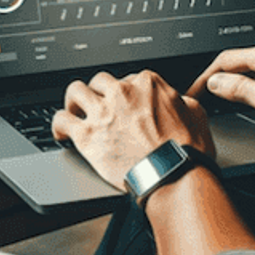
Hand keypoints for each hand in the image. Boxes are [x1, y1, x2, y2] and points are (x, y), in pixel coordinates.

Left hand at [52, 70, 214, 188]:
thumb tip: (178, 100)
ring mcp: (102, 112)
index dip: (127, 93)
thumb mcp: (196, 115)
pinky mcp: (87, 136)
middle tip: (100, 106)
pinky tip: (61, 132)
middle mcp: (122, 93)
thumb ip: (181, 101)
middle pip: (100, 81)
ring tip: (75, 110)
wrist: (175, 175)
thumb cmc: (187, 151)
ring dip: (74, 100)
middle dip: (99, 92)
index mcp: (147, 84)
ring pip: (75, 91)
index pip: (129, 78)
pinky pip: (61, 120)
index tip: (126, 104)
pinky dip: (58, 125)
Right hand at [187, 37, 254, 137]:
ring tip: (228, 98)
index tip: (194, 92)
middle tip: (207, 98)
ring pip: (254, 66)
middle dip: (220, 78)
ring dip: (238, 80)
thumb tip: (215, 82)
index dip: (204, 78)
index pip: (224, 61)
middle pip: (238, 61)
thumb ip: (239, 90)